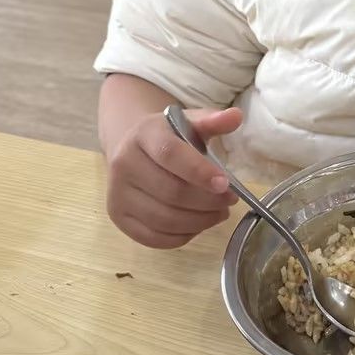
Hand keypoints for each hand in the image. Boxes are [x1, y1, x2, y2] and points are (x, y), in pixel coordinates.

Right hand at [106, 106, 242, 248]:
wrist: (131, 149)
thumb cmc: (168, 138)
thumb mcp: (189, 124)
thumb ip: (212, 121)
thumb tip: (236, 116)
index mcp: (143, 135)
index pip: (171, 155)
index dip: (200, 172)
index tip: (225, 184)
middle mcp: (124, 164)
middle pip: (171, 192)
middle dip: (208, 201)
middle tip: (230, 200)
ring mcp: (118, 194)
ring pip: (165, 219)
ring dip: (200, 221)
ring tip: (219, 213)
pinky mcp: (118, 218)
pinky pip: (154, 238)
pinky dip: (183, 236)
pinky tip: (198, 224)